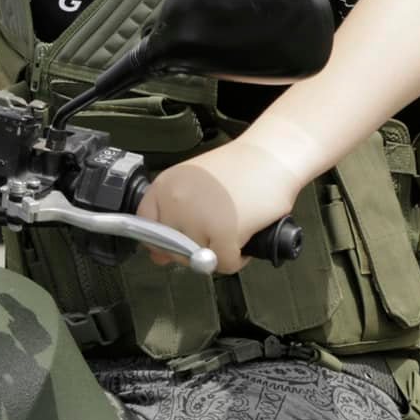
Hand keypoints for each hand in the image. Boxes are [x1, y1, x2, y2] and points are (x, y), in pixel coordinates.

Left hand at [134, 139, 310, 276]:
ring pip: (200, 259)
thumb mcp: (196, 186)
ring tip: (234, 226)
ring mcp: (197, 218)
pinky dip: (238, 258)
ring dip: (219, 251)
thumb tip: (157, 257)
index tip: (179, 238)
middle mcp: (175, 201)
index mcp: (164, 186)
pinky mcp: (223, 233)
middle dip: (196, 246)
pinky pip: (225, 264)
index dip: (164, 239)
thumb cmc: (240, 168)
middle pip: (174, 250)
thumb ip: (173, 217)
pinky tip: (246, 235)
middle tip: (218, 226)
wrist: (273, 155)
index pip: (146, 228)